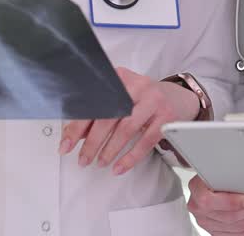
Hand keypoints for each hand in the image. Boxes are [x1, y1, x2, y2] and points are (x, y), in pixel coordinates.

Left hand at [59, 66, 199, 175]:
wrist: (177, 97)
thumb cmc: (142, 99)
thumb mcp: (120, 99)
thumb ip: (98, 113)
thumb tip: (75, 135)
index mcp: (119, 77)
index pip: (93, 103)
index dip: (77, 126)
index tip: (66, 144)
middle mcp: (136, 85)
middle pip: (109, 116)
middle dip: (92, 142)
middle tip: (83, 158)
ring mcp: (153, 100)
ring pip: (126, 129)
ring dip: (109, 150)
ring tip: (99, 162)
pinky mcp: (166, 117)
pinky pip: (145, 141)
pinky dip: (130, 157)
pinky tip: (119, 167)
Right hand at [187, 174, 243, 233]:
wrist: (209, 182)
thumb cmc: (216, 172)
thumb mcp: (219, 167)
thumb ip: (231, 173)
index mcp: (197, 192)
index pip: (211, 201)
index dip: (234, 201)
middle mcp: (200, 211)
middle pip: (231, 216)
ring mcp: (210, 224)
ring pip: (240, 228)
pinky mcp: (220, 233)